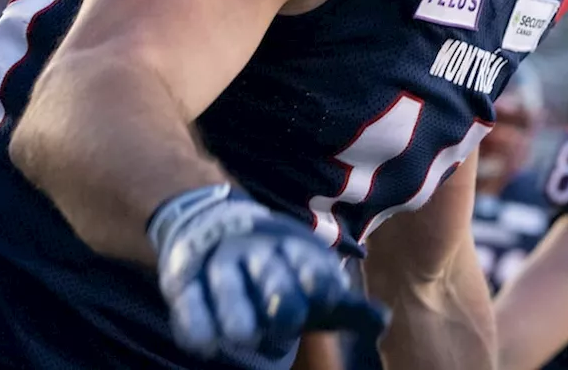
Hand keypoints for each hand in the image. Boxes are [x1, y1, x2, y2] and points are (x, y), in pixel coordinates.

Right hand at [148, 184, 387, 357]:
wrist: (215, 226)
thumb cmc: (278, 271)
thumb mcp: (312, 281)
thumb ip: (346, 307)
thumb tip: (382, 321)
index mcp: (293, 246)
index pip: (307, 258)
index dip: (318, 276)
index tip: (327, 294)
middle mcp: (257, 249)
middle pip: (269, 271)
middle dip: (280, 294)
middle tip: (288, 321)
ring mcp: (220, 261)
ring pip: (227, 282)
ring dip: (236, 308)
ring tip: (244, 333)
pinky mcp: (185, 278)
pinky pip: (189, 298)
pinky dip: (195, 320)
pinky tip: (207, 342)